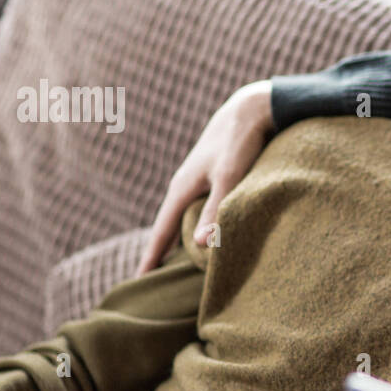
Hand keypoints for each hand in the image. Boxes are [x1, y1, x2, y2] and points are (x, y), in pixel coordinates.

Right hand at [136, 79, 273, 274]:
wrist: (250, 109)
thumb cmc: (239, 143)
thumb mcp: (229, 177)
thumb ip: (217, 210)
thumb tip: (201, 246)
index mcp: (182, 189)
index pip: (162, 231)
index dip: (152, 256)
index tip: (141, 280)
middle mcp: (184, 187)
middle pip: (167, 227)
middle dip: (159, 252)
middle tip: (150, 280)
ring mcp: (196, 182)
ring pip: (182, 219)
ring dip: (175, 241)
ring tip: (172, 264)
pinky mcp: (211, 178)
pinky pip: (195, 210)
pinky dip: (192, 227)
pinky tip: (199, 235)